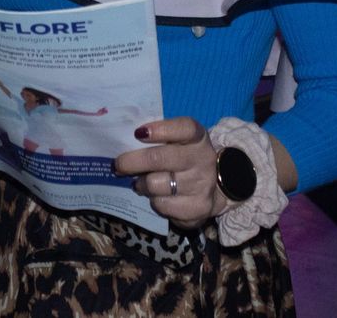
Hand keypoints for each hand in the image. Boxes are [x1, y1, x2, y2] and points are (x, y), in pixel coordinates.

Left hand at [112, 117, 227, 230]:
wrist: (218, 186)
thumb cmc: (185, 158)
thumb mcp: (179, 142)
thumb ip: (157, 138)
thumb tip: (123, 140)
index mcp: (197, 138)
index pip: (184, 128)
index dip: (160, 129)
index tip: (138, 133)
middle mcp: (203, 159)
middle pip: (160, 158)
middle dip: (132, 161)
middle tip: (118, 165)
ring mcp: (202, 184)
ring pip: (156, 184)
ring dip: (141, 184)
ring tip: (139, 183)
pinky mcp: (198, 207)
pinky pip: (162, 205)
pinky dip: (153, 201)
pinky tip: (156, 196)